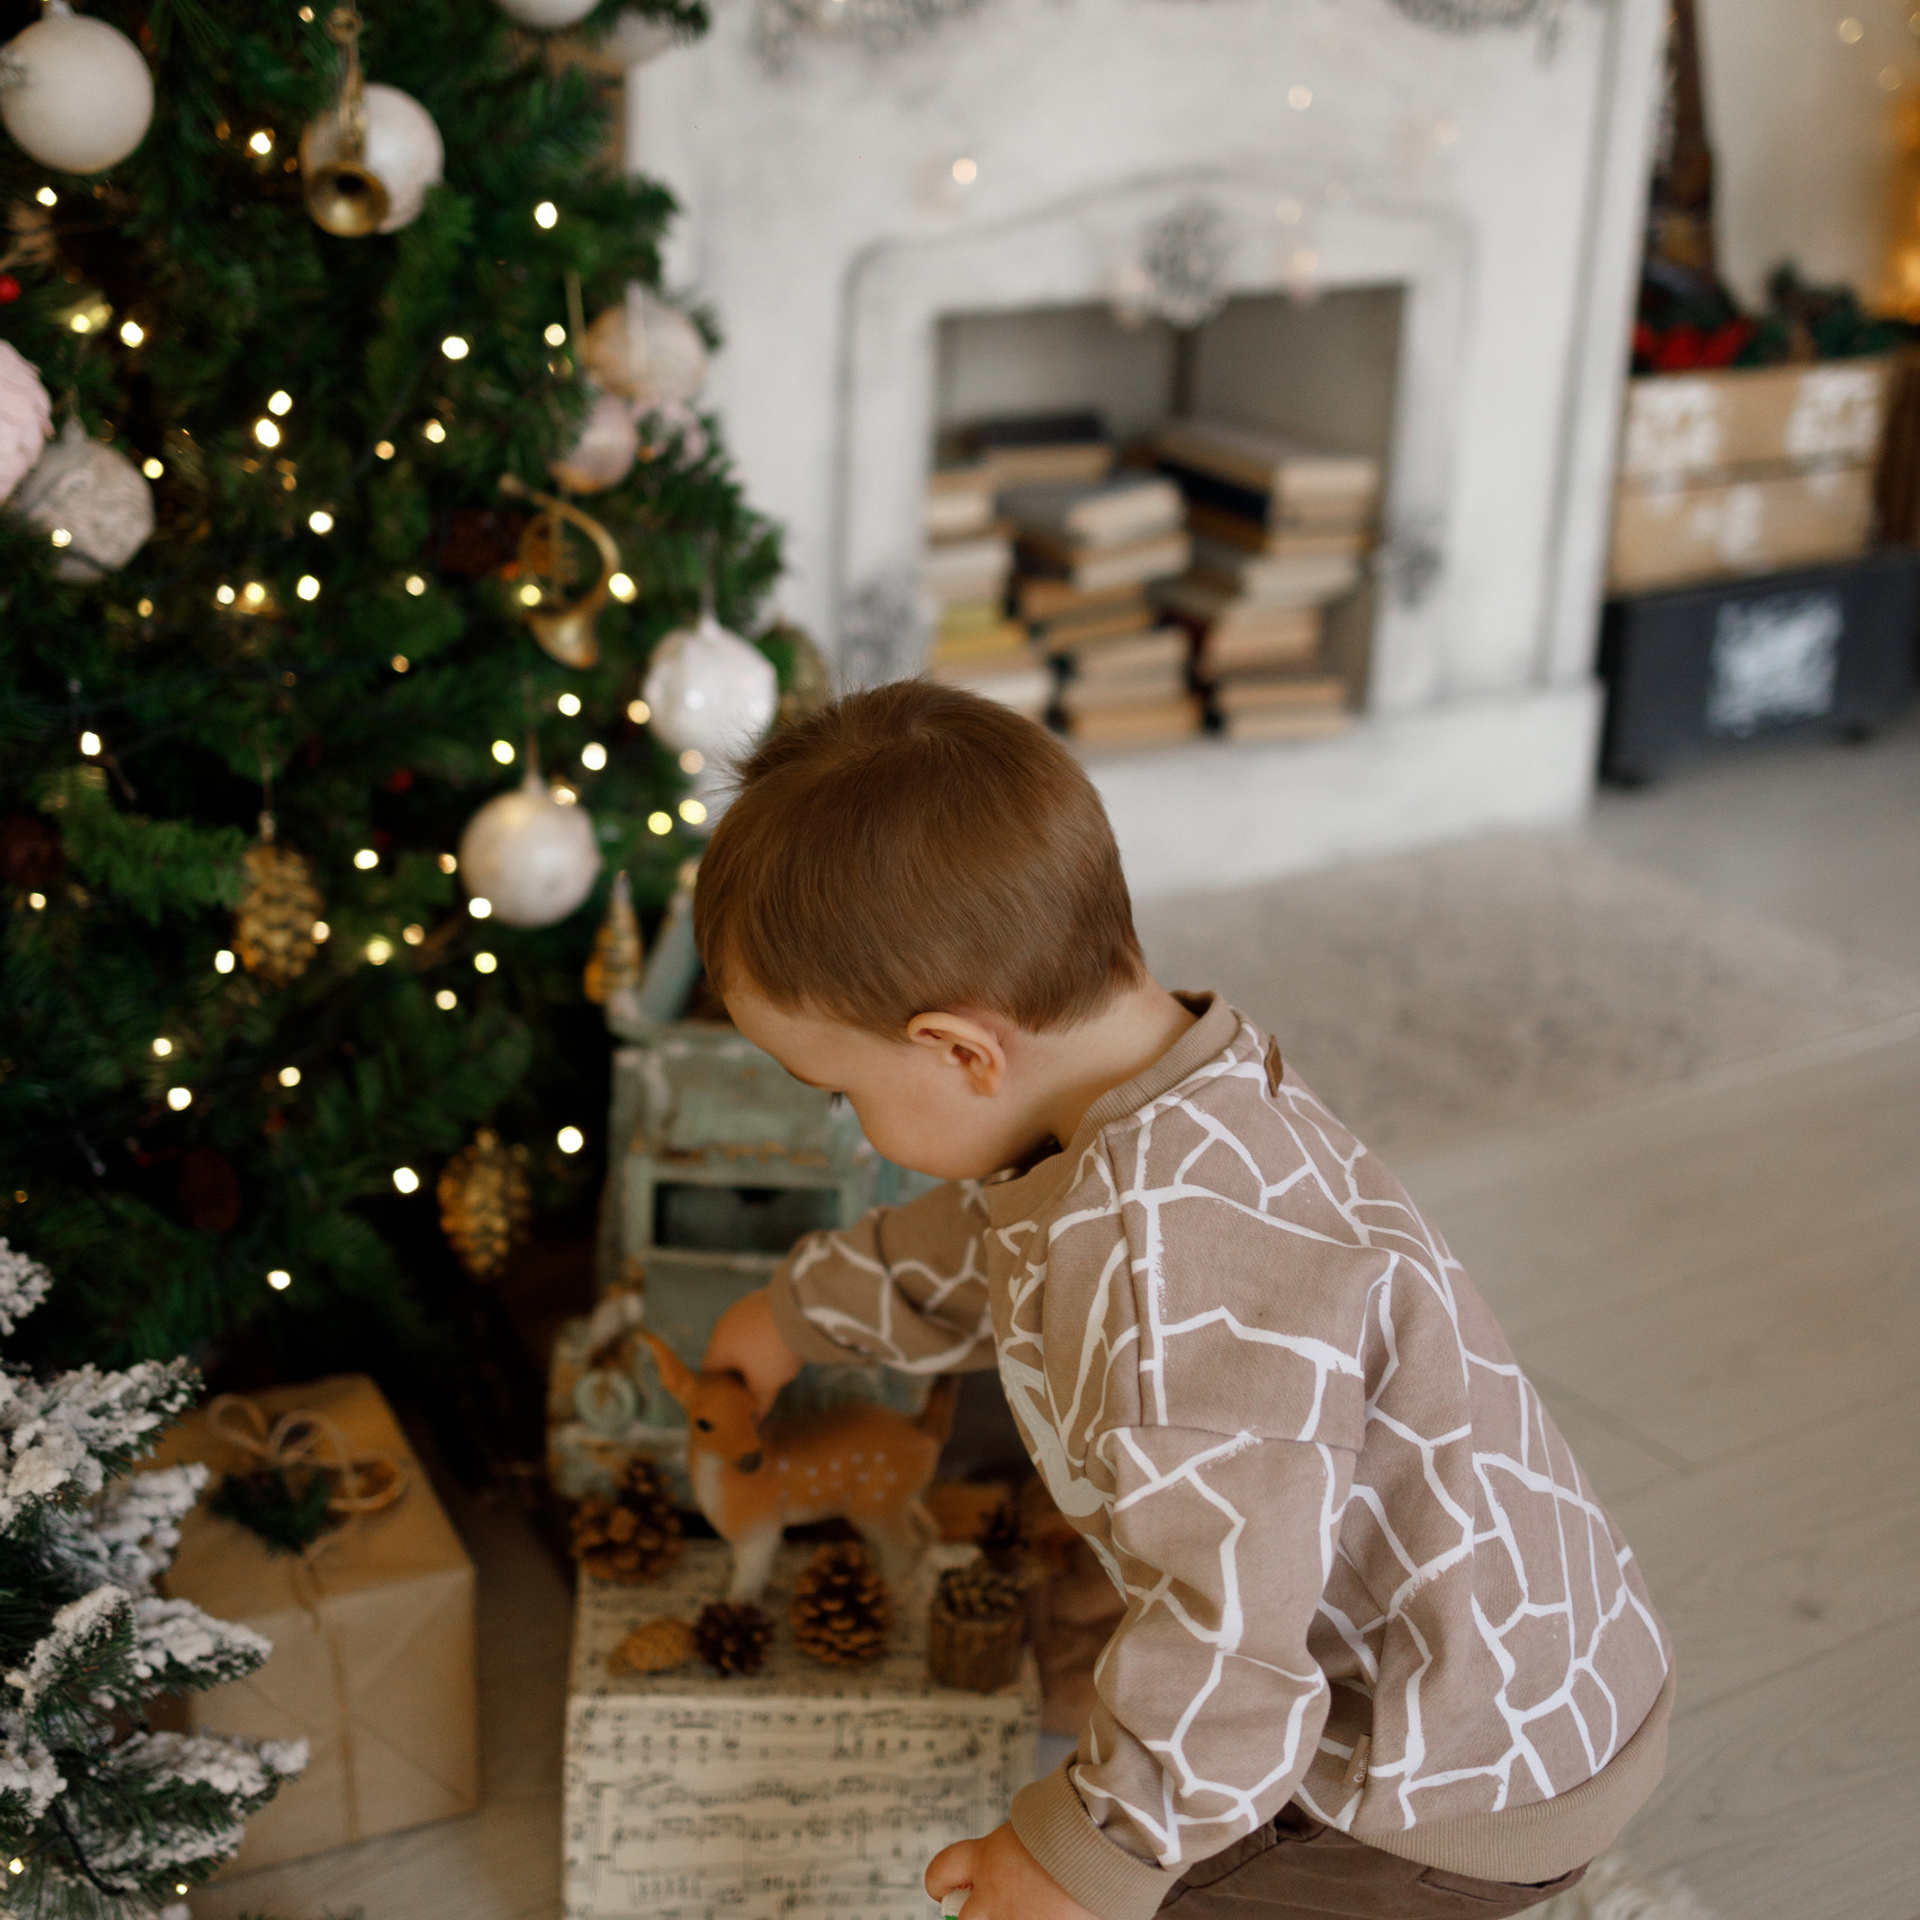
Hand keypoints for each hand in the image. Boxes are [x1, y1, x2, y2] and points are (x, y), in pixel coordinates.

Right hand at [702, 1288, 801, 1417]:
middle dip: (736, 1371)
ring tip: (768, 1364)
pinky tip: (778, 1342)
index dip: (718, 1391)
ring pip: (740, 1336)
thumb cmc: (776, 1351)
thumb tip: (754, 1423)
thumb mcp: (767, 1385)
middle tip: (751, 1387)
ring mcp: (741, 1308)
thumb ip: (757, 1406)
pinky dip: (761, 1334)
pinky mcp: (759, 1298)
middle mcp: (724, 1325)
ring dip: (749, 1351)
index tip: (730, 1401)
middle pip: (724, 1354)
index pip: (709, 1373)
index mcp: (719, 1346)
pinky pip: (755, 1322)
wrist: (802, 1310)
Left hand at [926, 1823, 1102, 1919]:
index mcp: (987, 1857)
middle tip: (988, 1909)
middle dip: (974, 1916)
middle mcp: (993, 1894)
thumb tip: (1015, 1858)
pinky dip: (1047, 1919)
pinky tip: (1061, 1911)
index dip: (940, 1882)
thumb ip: (1014, 1849)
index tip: (945, 1888)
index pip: (942, 1871)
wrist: (1103, 1842)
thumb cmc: (1074, 1825)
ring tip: (1041, 1905)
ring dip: (1015, 1915)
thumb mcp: (1032, 1827)